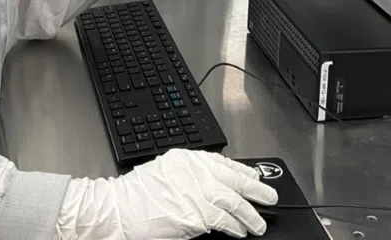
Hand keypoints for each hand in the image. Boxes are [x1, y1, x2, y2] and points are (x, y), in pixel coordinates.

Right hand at [55, 149, 278, 239]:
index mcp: (189, 158)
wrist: (119, 208)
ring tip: (258, 224)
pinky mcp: (198, 215)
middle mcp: (197, 172)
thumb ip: (191, 174)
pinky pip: (223, 222)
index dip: (244, 173)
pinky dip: (235, 227)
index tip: (256, 178)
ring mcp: (199, 193)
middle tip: (270, 198)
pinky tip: (240, 232)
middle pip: (236, 181)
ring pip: (234, 203)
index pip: (226, 163)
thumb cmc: (137, 194)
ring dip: (250, 215)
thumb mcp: (167, 171)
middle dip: (257, 191)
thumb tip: (215, 184)